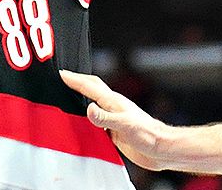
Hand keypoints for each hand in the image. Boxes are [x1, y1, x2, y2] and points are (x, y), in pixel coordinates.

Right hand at [60, 70, 174, 170]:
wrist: (160, 148)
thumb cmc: (147, 135)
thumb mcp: (124, 126)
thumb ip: (105, 118)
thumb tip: (88, 109)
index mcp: (113, 101)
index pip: (90, 87)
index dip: (74, 80)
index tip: (61, 73)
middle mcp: (112, 107)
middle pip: (93, 88)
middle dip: (78, 81)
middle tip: (64, 77)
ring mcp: (114, 118)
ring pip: (94, 103)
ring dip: (81, 97)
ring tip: (69, 95)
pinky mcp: (115, 130)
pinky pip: (97, 120)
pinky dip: (87, 117)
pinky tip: (84, 122)